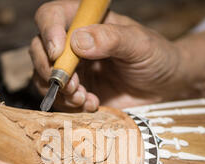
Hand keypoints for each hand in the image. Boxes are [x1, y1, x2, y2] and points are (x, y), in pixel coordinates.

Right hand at [30, 0, 180, 111]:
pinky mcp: (78, 92)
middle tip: (73, 85)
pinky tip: (92, 104)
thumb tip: (78, 42)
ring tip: (84, 98)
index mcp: (86, 21)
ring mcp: (73, 69)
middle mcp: (73, 43)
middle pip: (39, 49)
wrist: (165, 87)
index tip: (58, 51)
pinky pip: (60, 100)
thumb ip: (111, 39)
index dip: (48, 32)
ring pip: (44, 77)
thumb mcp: (139, 44)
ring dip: (60, 92)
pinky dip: (71, 105)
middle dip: (50, 70)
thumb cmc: (156, 57)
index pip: (52, 16)